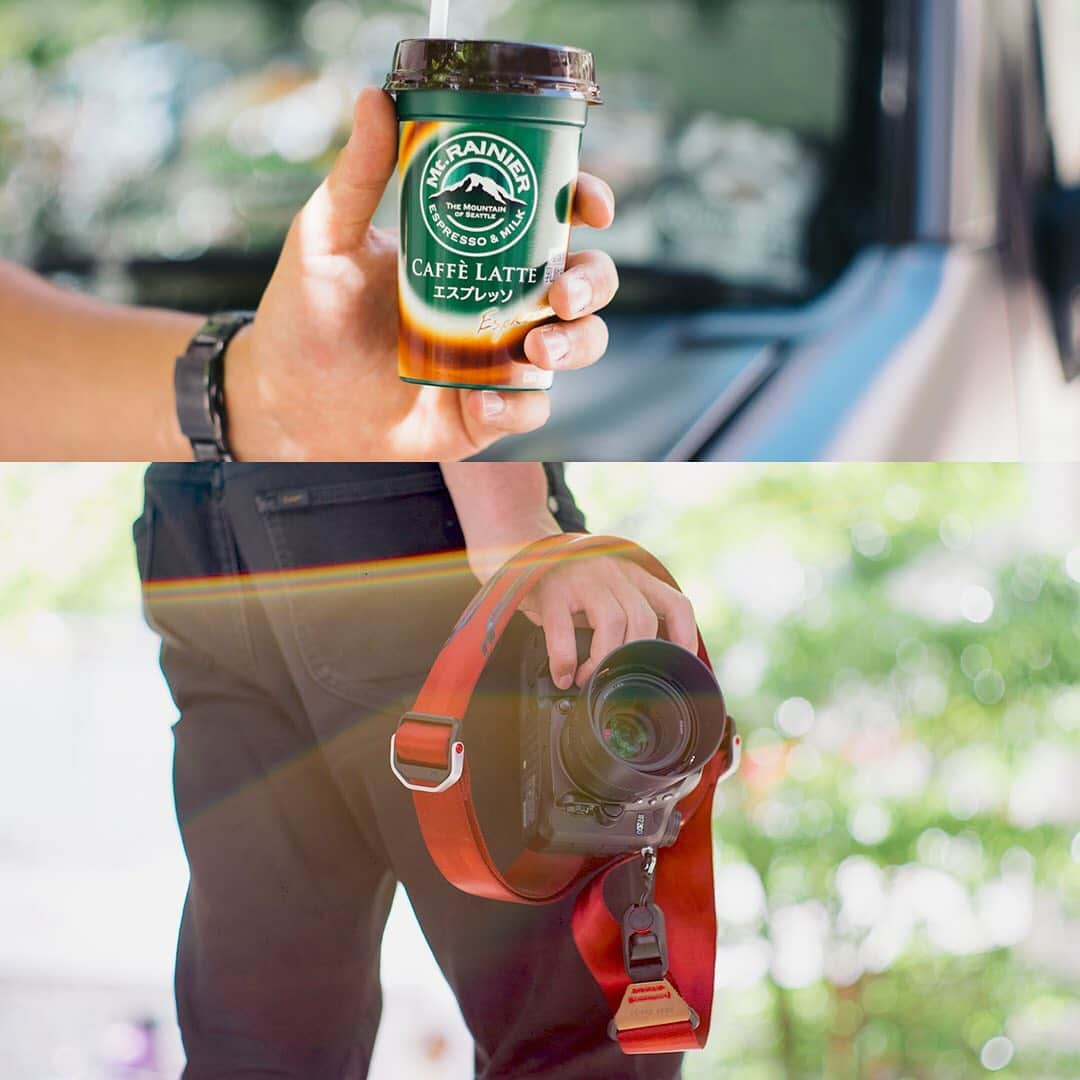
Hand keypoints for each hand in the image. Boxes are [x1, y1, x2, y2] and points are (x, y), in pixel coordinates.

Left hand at [228, 88, 618, 460]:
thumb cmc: (308, 315)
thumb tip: (374, 96)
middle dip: (590, 283)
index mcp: (475, 248)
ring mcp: (498, 357)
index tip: (590, 205)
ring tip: (533, 353)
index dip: (583, 204)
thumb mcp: (327, 238)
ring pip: (576, 345)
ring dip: (573, 346)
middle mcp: (499, 300)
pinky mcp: (487, 411)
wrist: (292, 404)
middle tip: (559, 295)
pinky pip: (530, 409)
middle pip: (582, 281)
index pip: (548, 217)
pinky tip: (478, 402)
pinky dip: (517, 406)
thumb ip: (357, 176)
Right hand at [519, 556, 698, 689]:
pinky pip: (564, 629)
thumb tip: (643, 663)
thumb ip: (628, 613)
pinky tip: (563, 674)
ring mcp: (584, 578)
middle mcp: (614, 572)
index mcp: (634, 575)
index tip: (679, 663)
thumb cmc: (569, 583)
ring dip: (602, 660)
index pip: (675, 603)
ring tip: (586, 677)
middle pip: (643, 619)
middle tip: (615, 678)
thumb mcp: (607, 591)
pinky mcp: (553, 589)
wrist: (523, 553)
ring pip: (612, 622)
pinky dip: (565, 659)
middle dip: (632, 657)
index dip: (684, 636)